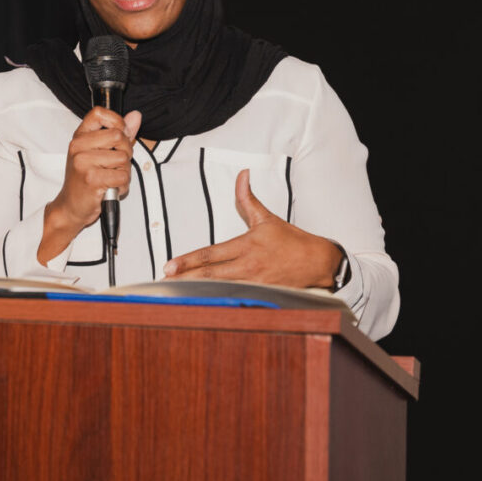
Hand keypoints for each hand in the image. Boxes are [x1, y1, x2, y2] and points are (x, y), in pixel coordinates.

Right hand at [38, 108, 140, 262]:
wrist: (70, 206)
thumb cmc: (85, 179)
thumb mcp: (98, 152)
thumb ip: (119, 132)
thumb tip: (135, 116)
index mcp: (79, 136)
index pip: (99, 113)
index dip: (117, 121)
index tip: (120, 135)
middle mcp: (78, 146)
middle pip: (118, 135)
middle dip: (125, 152)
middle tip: (116, 164)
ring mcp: (83, 162)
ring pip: (123, 158)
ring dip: (124, 171)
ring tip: (111, 178)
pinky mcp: (91, 179)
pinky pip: (122, 175)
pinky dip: (122, 185)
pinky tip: (110, 187)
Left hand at [163, 170, 342, 288]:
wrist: (318, 262)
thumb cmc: (291, 241)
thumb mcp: (267, 218)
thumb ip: (247, 198)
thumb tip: (242, 175)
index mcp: (246, 246)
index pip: (210, 254)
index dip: (188, 261)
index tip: (169, 266)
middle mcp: (248, 266)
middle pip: (210, 276)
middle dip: (184, 280)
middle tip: (163, 283)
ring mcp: (254, 284)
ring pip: (220, 289)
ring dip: (197, 292)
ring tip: (175, 295)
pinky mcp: (261, 296)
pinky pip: (235, 299)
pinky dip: (218, 302)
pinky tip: (203, 305)